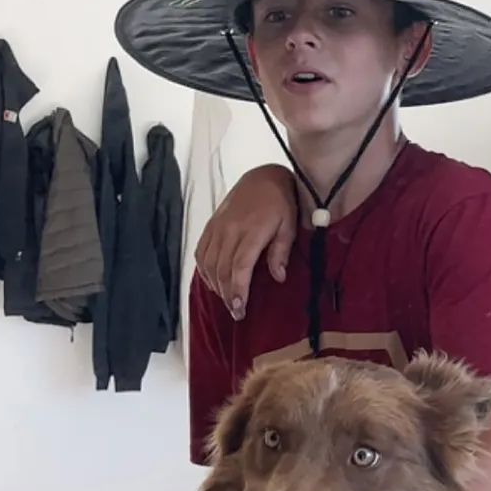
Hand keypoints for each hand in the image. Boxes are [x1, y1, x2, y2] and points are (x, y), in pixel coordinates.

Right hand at [195, 165, 297, 319]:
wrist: (264, 176)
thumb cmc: (282, 203)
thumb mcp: (289, 226)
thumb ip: (281, 252)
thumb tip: (278, 277)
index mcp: (251, 231)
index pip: (239, 267)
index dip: (237, 290)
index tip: (239, 309)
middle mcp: (230, 230)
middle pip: (222, 269)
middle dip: (227, 294)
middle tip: (236, 313)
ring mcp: (218, 227)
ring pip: (209, 263)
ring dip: (216, 285)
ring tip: (227, 301)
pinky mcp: (211, 225)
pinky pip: (201, 251)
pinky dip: (205, 270)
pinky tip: (214, 282)